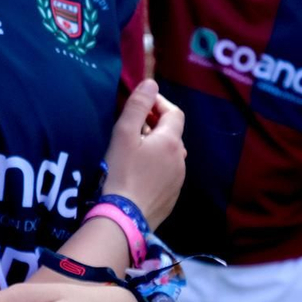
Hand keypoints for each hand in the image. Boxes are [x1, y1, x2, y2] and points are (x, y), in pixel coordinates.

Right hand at [101, 80, 184, 228]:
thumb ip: (138, 105)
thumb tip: (151, 83)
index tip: (142, 103)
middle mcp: (180, 158)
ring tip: (134, 150)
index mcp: (171, 141)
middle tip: (133, 126)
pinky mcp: (172, 196)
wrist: (124, 217)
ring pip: (170, 154)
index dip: (159, 103)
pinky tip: (138, 173)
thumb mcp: (124, 134)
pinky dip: (156, 165)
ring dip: (156, 146)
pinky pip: (167, 173)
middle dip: (155, 125)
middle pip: (172, 133)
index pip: (174, 112)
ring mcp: (178, 180)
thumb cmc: (121, 172)